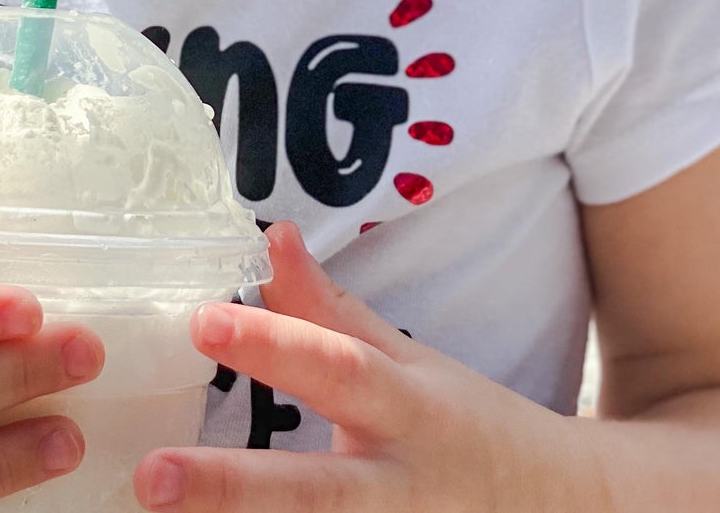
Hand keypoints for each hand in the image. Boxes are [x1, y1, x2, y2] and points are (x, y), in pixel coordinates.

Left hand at [134, 221, 606, 512]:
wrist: (568, 510)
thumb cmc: (465, 426)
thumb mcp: (408, 361)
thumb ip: (331, 310)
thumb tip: (274, 235)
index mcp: (406, 410)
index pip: (334, 369)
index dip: (272, 345)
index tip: (199, 322)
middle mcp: (402, 489)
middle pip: (313, 492)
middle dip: (231, 488)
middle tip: (152, 478)